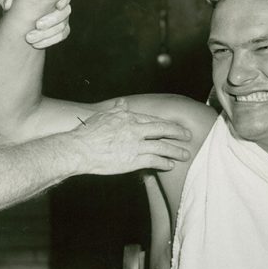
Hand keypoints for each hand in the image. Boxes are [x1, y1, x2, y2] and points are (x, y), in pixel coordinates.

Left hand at [0, 0, 74, 49]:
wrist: (19, 21)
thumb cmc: (17, 5)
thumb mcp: (10, 1)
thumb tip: (7, 2)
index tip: (57, 5)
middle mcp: (61, 4)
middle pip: (66, 11)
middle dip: (52, 20)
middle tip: (37, 25)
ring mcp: (63, 18)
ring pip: (63, 26)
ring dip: (48, 33)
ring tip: (30, 38)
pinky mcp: (62, 29)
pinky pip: (62, 35)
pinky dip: (49, 41)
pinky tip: (36, 44)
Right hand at [71, 99, 192, 174]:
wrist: (79, 149)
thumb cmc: (87, 133)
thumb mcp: (103, 116)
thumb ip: (116, 110)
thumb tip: (122, 103)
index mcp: (128, 118)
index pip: (152, 119)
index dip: (166, 123)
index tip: (174, 126)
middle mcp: (135, 130)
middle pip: (162, 129)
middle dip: (177, 133)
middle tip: (188, 136)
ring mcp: (135, 145)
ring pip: (162, 146)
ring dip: (176, 151)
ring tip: (185, 154)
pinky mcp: (133, 160)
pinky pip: (154, 161)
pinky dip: (164, 162)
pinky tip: (171, 165)